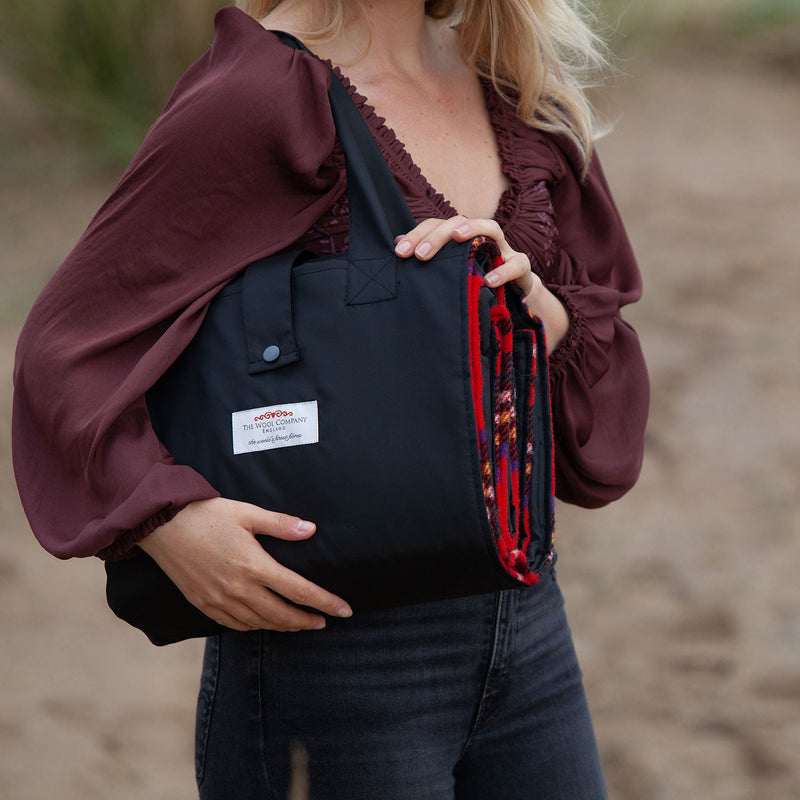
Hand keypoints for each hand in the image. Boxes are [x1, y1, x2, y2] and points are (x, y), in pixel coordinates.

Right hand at [138, 498, 352, 631]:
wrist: (160, 525)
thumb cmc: (206, 514)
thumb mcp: (247, 513)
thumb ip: (281, 525)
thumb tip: (311, 530)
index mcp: (255, 566)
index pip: (300, 591)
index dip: (325, 602)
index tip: (344, 610)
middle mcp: (239, 589)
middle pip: (282, 615)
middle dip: (307, 621)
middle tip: (324, 622)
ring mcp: (219, 600)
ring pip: (260, 623)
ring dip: (283, 626)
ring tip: (298, 623)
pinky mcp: (203, 604)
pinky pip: (235, 625)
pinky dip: (255, 626)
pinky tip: (263, 622)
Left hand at [394, 216, 569, 353]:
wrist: (513, 300)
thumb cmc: (476, 282)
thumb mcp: (449, 273)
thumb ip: (428, 258)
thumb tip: (396, 243)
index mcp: (460, 239)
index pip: (436, 226)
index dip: (417, 234)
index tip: (399, 252)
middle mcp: (481, 238)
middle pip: (459, 222)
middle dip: (438, 234)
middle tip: (420, 254)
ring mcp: (504, 249)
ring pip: (492, 228)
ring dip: (473, 229)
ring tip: (456, 238)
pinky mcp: (522, 267)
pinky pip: (517, 263)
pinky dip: (504, 270)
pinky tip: (489, 281)